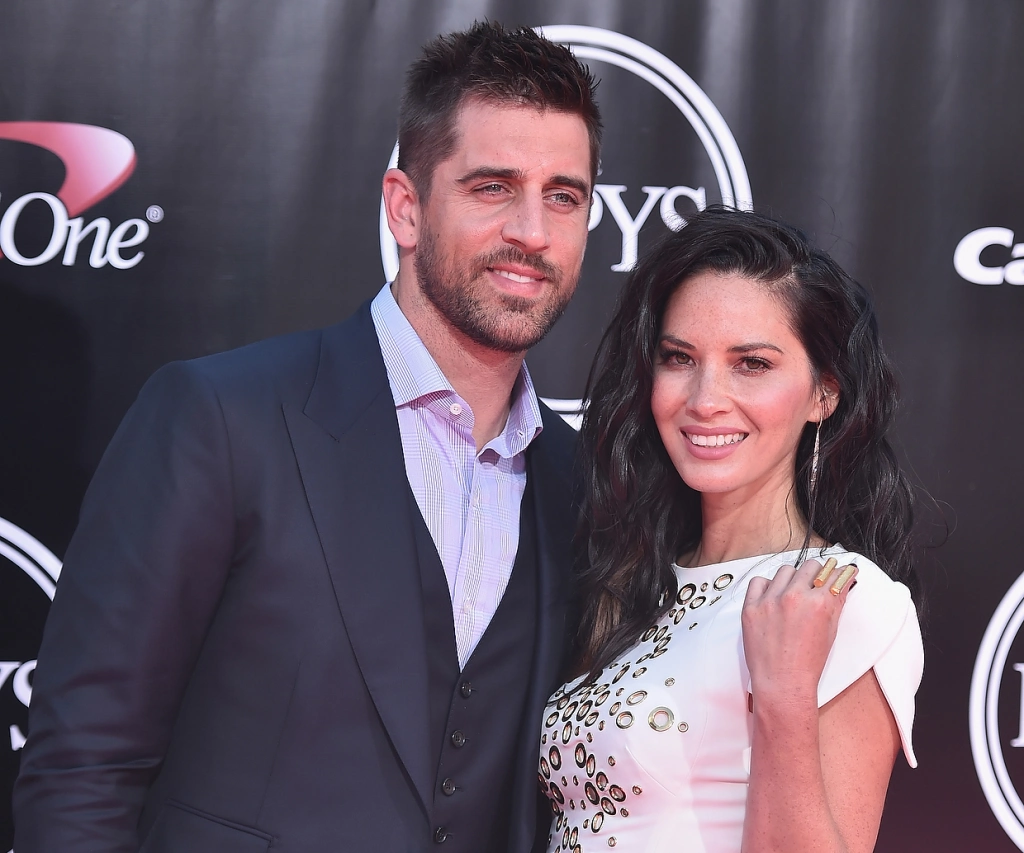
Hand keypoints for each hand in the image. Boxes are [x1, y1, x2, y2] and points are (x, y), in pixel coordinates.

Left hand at [741, 558, 857, 706]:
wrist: (782, 682)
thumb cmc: (807, 662)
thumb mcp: (830, 631)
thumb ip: (836, 603)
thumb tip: (841, 583)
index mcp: (820, 603)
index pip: (834, 574)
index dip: (840, 572)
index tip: (840, 571)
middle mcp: (795, 597)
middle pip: (811, 566)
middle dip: (818, 573)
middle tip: (817, 581)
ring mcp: (771, 601)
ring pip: (785, 570)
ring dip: (793, 578)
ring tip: (794, 592)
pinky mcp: (751, 606)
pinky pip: (759, 581)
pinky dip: (767, 585)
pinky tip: (773, 596)